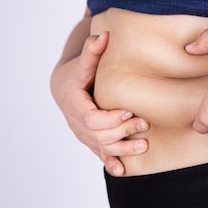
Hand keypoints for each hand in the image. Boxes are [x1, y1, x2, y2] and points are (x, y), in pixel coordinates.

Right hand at [51, 31, 148, 175]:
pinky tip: (123, 171)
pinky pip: (99, 155)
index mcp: (74, 104)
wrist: (63, 88)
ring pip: (102, 148)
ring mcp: (83, 134)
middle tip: (144, 124)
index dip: (109, 118)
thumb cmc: (76, 74)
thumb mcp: (82, 63)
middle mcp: (77, 123)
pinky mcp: (90, 140)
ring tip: (144, 145)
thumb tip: (104, 35)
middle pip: (100, 135)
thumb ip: (92, 51)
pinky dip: (111, 163)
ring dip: (123, 150)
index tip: (128, 110)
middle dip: (122, 132)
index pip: (91, 118)